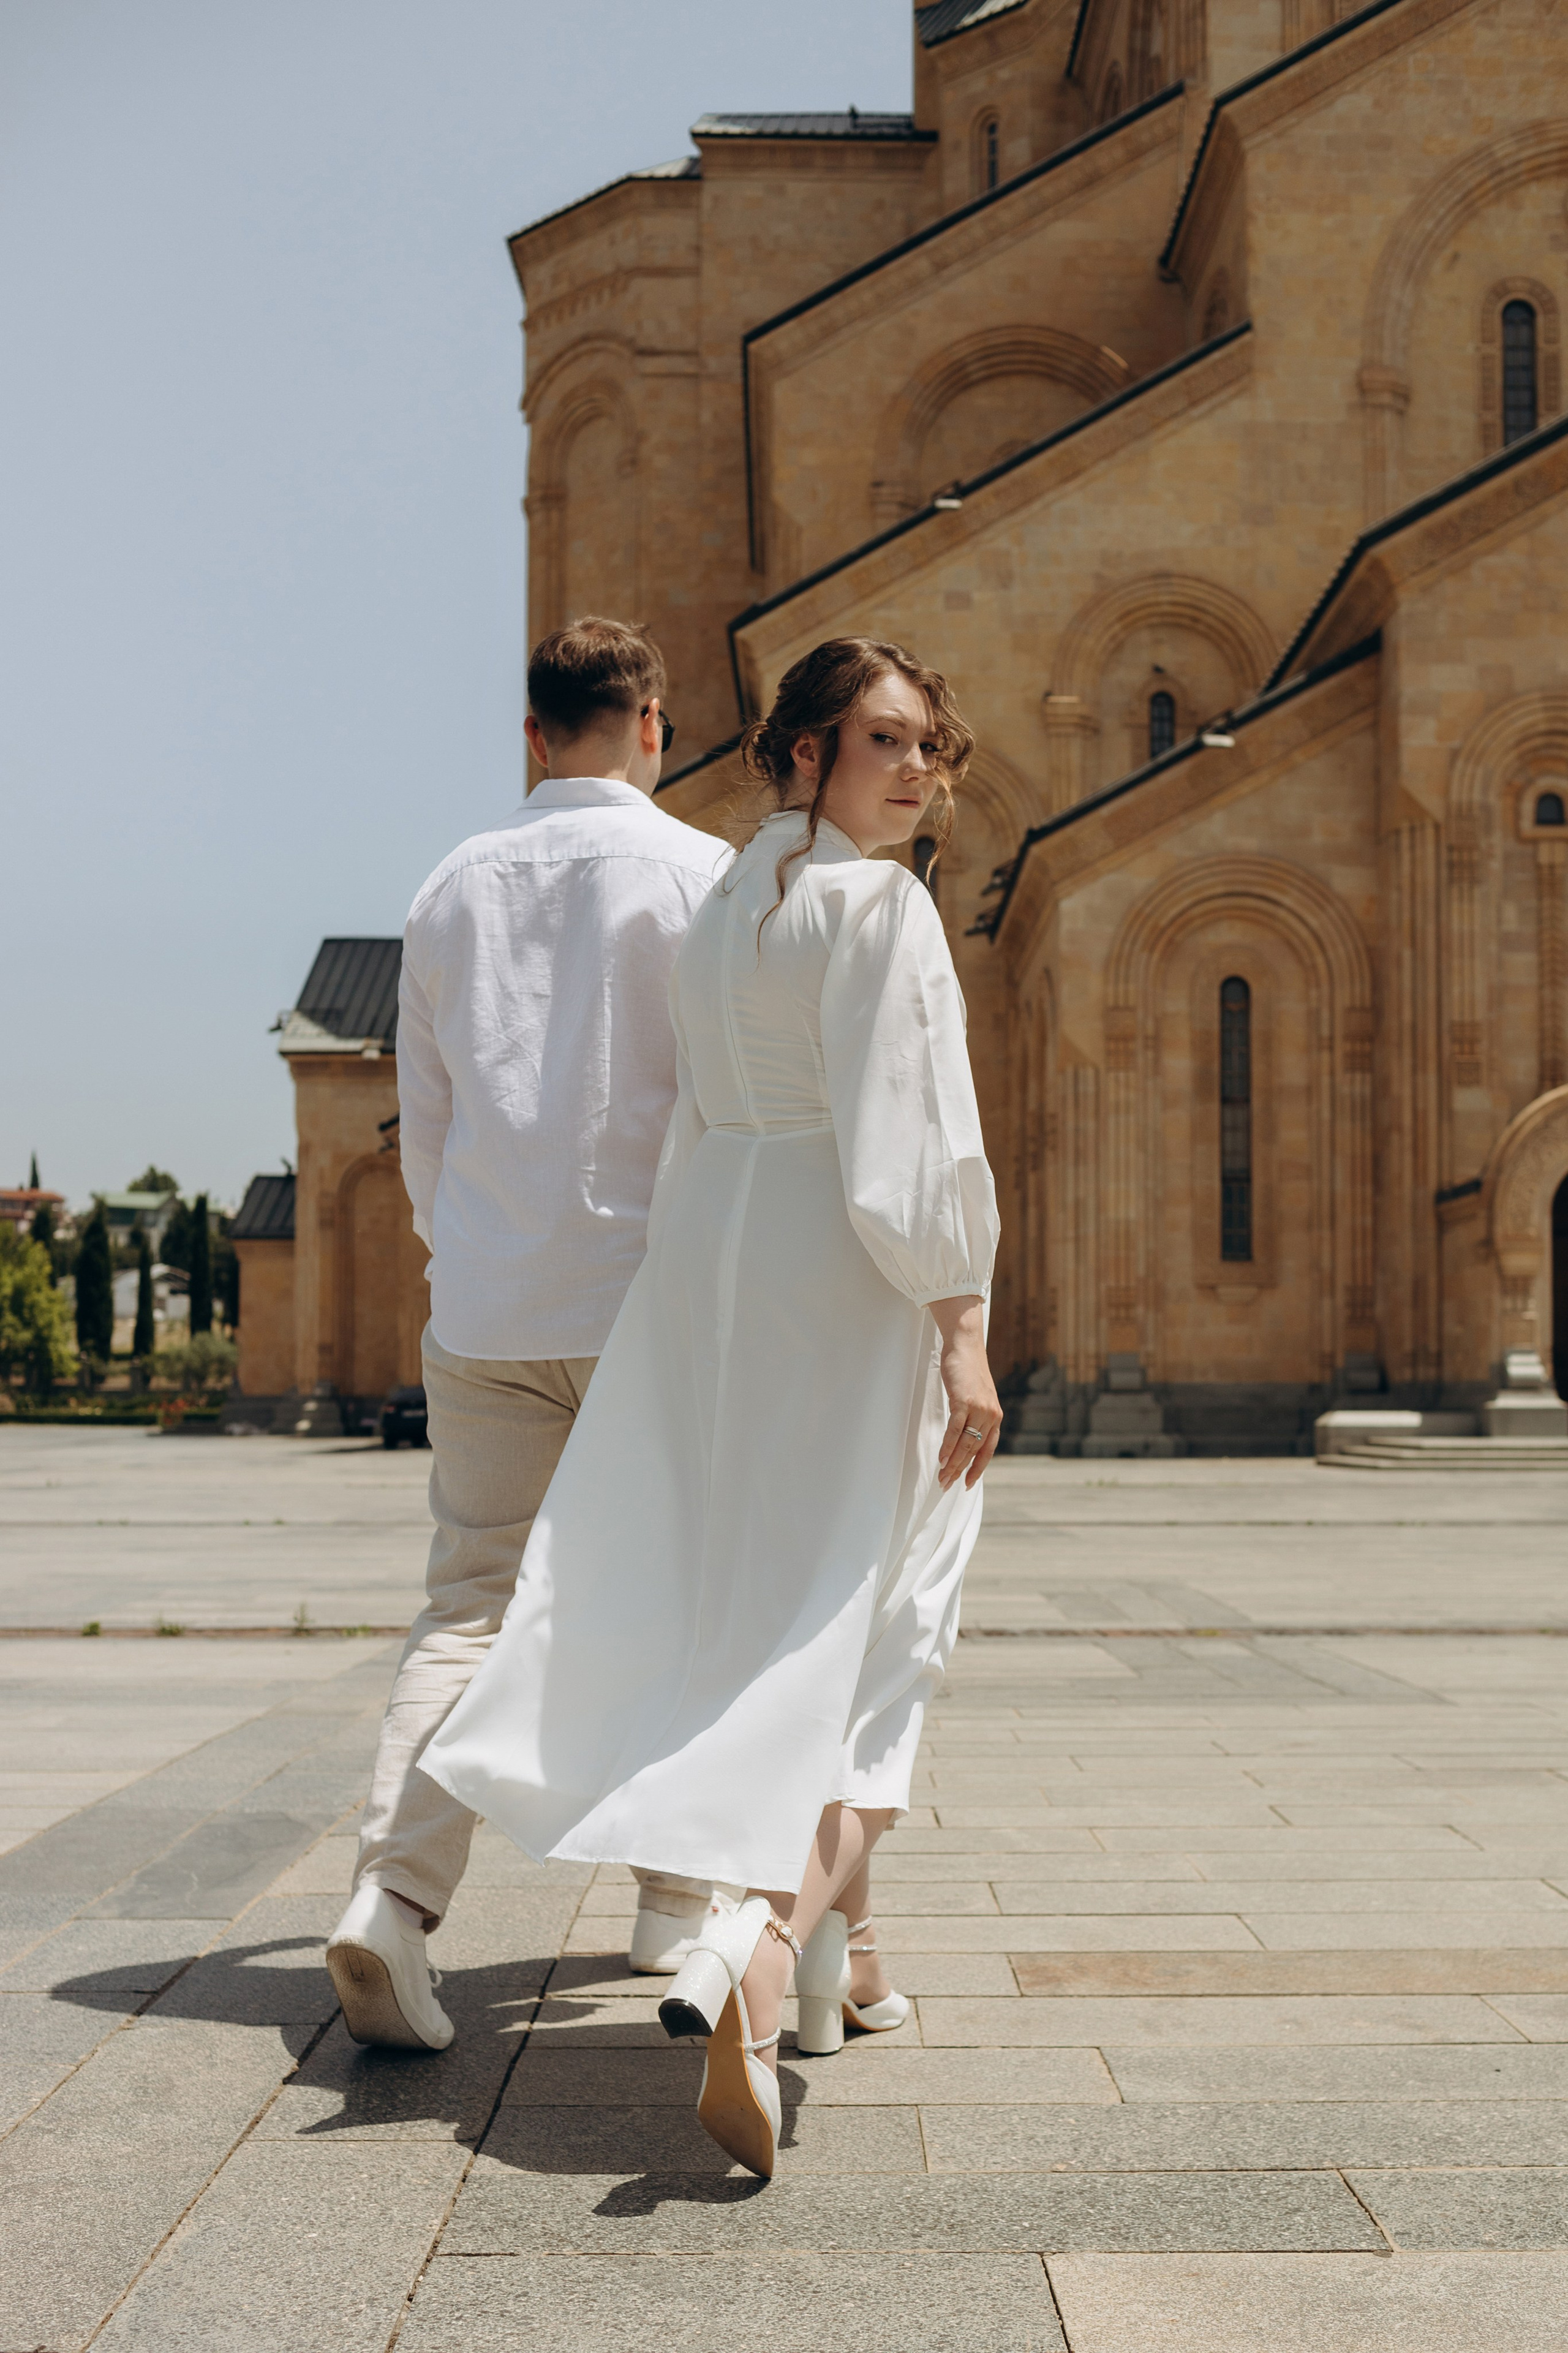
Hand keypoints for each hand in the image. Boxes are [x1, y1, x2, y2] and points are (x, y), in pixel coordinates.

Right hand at [928, 1294, 1001, 1489]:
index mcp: (995, 1417)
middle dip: (959, 1471)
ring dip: (952, 1463)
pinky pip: (955, 1429)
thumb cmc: (968, 1371)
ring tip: (942, 1477)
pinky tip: (942, 1459)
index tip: (967, 1484)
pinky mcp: (964, 1401)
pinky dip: (948, 1446)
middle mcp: (991, 1415)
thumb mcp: (977, 1397)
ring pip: (965, 1443)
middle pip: (974, 1450)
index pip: (987, 1450)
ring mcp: (979, 1408)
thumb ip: (975, 1416)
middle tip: (946, 1485)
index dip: (977, 1469)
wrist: (966, 1346)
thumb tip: (964, 1437)